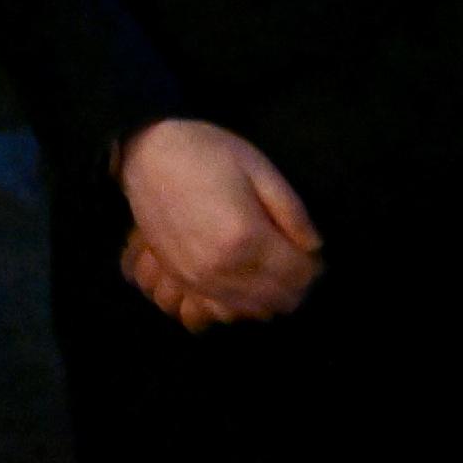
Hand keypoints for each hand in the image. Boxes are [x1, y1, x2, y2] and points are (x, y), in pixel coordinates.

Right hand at [114, 120, 320, 328]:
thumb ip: (292, 212)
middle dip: (296, 283)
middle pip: (280, 298)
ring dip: (271, 296)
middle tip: (295, 259)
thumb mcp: (259, 169)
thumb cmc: (206, 153)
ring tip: (273, 270)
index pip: (299, 274)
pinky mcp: (181, 280)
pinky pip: (221, 310)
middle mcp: (223, 268)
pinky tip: (245, 282)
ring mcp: (199, 279)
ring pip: (253, 310)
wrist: (148, 153)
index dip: (313, 264)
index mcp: (247, 237)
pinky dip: (242, 304)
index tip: (310, 250)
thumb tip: (314, 247)